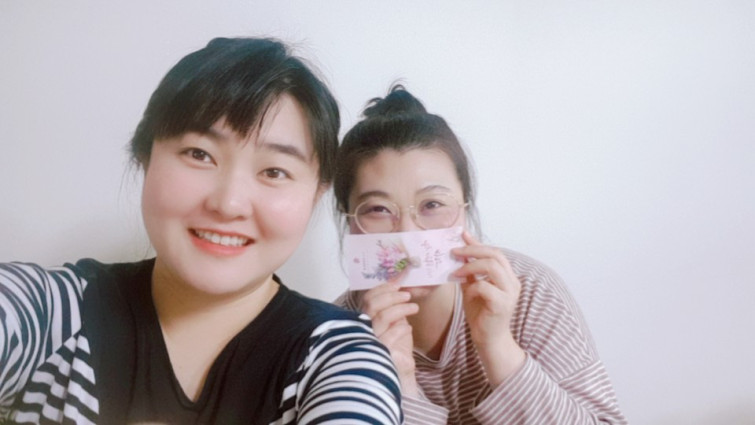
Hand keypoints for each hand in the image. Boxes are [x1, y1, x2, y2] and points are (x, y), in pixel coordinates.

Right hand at [360, 281, 419, 395]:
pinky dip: (402, 328)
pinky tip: (409, 328)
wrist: (400, 371)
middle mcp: (363, 329)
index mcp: (365, 319)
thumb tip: (400, 284)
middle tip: (407, 294)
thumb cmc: (397, 345)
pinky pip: (391, 334)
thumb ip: (394, 306)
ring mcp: (369, 341)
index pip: (367, 298)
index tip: (397, 283)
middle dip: (392, 296)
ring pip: (383, 317)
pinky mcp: (380, 353)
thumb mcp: (396, 321)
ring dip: (401, 309)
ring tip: (414, 307)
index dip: (382, 288)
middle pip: (373, 305)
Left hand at [452, 231, 525, 386]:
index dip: (478, 243)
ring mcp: (510, 293)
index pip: (495, 252)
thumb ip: (471, 272)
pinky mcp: (502, 304)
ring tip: (456, 271)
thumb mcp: (473, 287)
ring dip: (470, 265)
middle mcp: (513, 282)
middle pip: (495, 254)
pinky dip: (472, 287)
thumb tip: (461, 252)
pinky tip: (466, 294)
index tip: (462, 235)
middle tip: (454, 251)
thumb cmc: (481, 314)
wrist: (488, 339)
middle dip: (472, 250)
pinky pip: (484, 286)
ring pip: (492, 266)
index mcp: (508, 276)